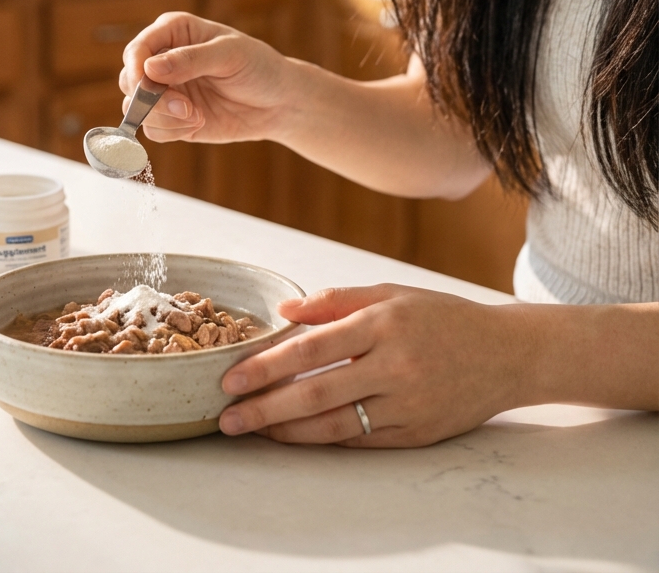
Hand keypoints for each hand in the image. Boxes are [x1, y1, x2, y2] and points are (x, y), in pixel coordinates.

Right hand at [120, 11, 294, 142]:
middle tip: (182, 105)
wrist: (278, 102)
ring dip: (163, 116)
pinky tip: (198, 122)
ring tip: (195, 115)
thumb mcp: (229, 55)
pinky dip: (172, 131)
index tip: (146, 83)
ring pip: (136, 108)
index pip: (138, 48)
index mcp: (173, 32)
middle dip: (150, 97)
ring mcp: (166, 92)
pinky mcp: (172, 119)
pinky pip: (154, 130)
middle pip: (130, 80)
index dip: (136, 66)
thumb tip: (150, 69)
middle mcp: (163, 61)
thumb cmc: (258, 66)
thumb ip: (190, 59)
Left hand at [218, 284, 527, 446]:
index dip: (268, 366)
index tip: (232, 377)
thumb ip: (336, 300)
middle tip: (227, 416)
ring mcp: (407, 403)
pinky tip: (296, 437)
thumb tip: (285, 310)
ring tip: (254, 430)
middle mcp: (395, 365)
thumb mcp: (391, 293)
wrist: (506, 354)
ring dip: (288, 432)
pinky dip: (324, 440)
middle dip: (266, 407)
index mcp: (384, 323)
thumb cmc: (442, 317)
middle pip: (317, 393)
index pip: (313, 348)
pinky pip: (361, 440)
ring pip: (335, 425)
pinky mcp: (417, 434)